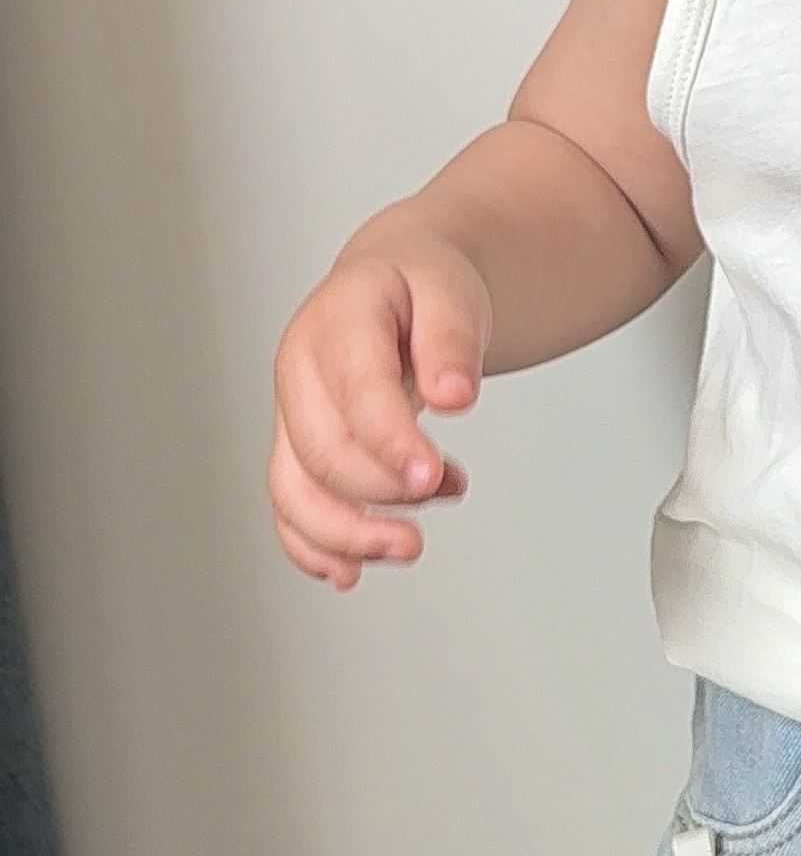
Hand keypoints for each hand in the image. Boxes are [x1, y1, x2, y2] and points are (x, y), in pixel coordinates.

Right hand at [267, 238, 489, 587]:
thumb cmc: (423, 288)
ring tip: (409, 547)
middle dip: (378, 490)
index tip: (434, 475)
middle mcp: (300, 370)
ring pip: (293, 488)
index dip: (390, 440)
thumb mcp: (451, 289)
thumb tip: (454, 396)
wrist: (395, 284)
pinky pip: (289, 507)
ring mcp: (292, 413)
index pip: (356, 390)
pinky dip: (313, 547)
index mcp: (338, 319)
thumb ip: (452, 339)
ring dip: (344, 534)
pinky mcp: (298, 448)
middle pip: (322, 448)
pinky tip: (349, 571)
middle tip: (442, 493)